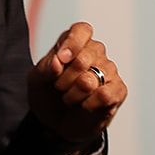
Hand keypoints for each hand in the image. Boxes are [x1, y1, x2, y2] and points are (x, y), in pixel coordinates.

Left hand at [27, 21, 127, 146]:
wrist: (57, 123)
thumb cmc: (48, 94)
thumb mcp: (37, 80)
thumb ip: (45, 68)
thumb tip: (58, 61)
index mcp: (76, 42)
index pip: (82, 31)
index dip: (72, 43)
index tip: (61, 59)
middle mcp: (95, 52)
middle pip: (83, 59)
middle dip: (64, 79)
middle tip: (59, 88)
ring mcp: (109, 70)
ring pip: (90, 80)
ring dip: (73, 95)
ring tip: (70, 98)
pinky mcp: (118, 90)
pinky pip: (104, 95)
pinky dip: (88, 104)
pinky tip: (84, 106)